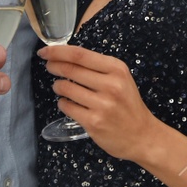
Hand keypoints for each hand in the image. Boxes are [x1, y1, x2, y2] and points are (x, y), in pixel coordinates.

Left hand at [38, 45, 159, 161]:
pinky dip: (63, 103)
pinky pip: (66, 107)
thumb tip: (64, 57)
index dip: (58, 51)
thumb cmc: (128, 105)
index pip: (80, 55)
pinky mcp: (93, 122)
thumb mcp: (120, 79)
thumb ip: (97, 68)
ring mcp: (102, 105)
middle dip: (54, 66)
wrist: (142, 136)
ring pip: (65, 88)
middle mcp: (110, 85)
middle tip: (49, 66)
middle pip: (71, 69)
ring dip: (58, 86)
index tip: (44, 51)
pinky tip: (69, 104)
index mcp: (117, 69)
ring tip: (62, 88)